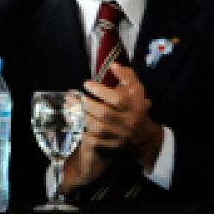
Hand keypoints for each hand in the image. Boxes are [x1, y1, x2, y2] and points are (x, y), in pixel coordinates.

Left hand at [62, 63, 163, 191]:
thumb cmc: (136, 108)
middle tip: (72, 96)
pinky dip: (82, 132)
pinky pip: (93, 141)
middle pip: (104, 114)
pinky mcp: (110, 147)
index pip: (117, 99)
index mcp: (134, 107)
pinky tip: (74, 122)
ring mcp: (118, 137)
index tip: (86, 83)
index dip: (101, 91)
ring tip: (69, 107)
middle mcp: (127, 123)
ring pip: (97, 128)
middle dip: (86, 104)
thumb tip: (112, 65)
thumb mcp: (137, 91)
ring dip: (80, 117)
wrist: (144, 137)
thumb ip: (127, 76)